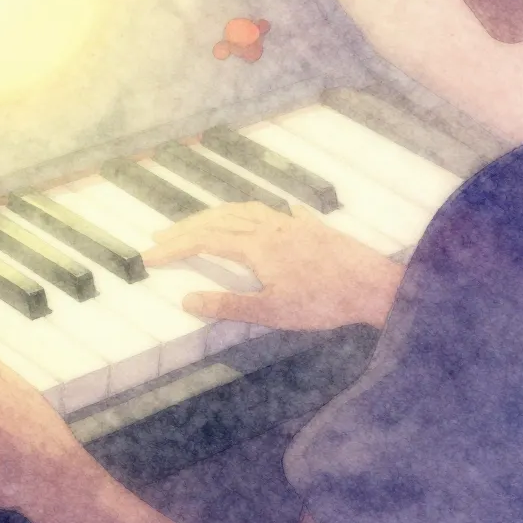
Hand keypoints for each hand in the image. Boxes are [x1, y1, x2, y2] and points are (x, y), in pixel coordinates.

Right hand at [141, 202, 404, 329]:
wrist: (373, 285)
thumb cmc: (323, 303)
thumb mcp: (271, 312)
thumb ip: (227, 305)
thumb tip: (186, 299)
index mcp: (256, 247)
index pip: (204, 242)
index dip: (174, 248)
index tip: (148, 257)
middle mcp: (271, 227)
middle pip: (219, 220)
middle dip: (186, 228)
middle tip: (161, 236)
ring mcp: (293, 224)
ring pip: (247, 210)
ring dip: (218, 215)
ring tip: (203, 221)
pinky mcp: (314, 228)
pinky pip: (280, 212)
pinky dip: (263, 212)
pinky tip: (273, 213)